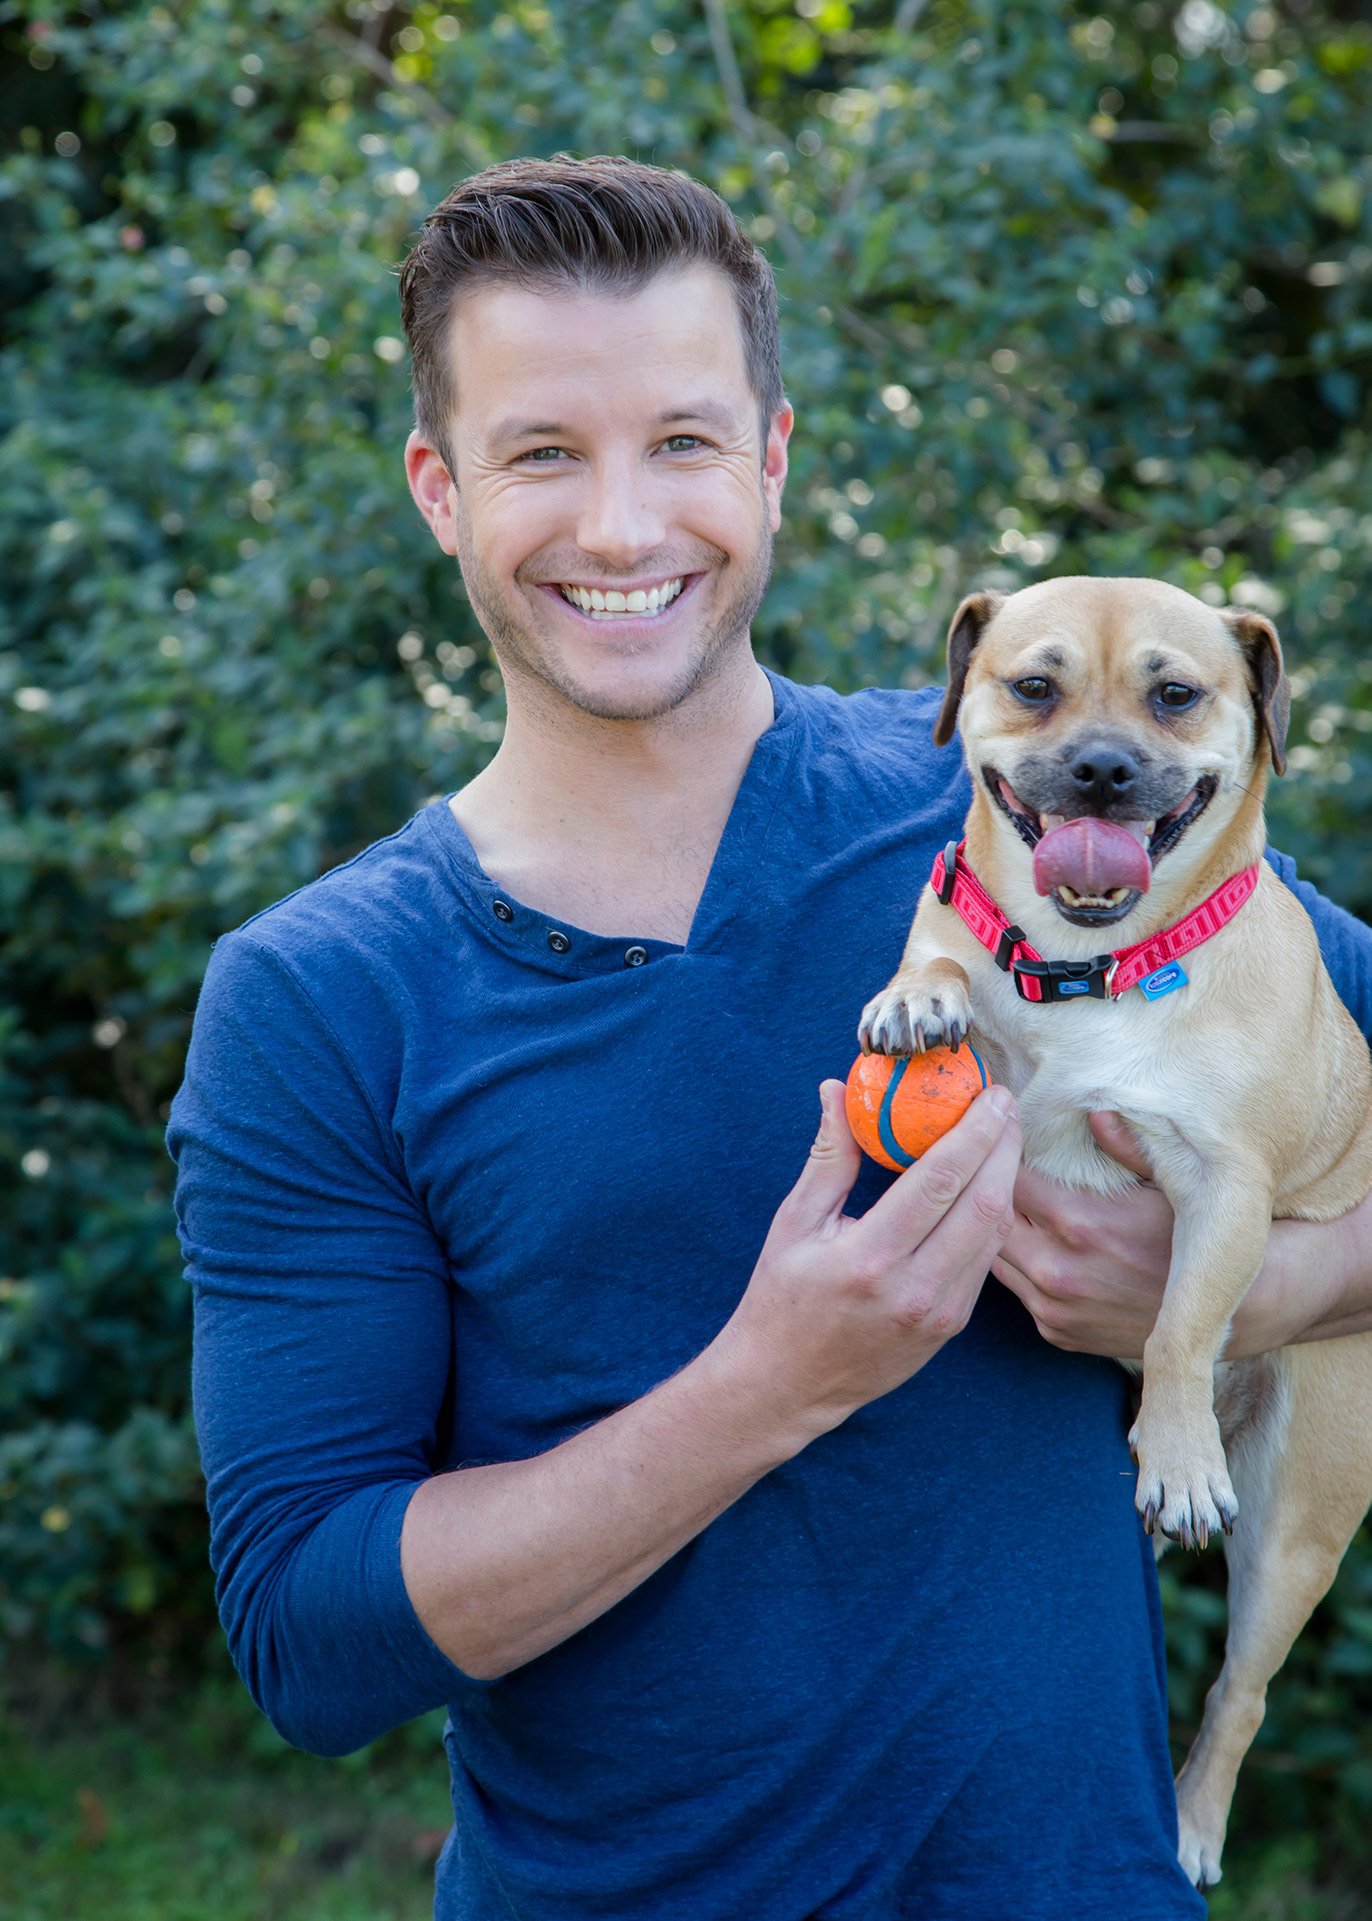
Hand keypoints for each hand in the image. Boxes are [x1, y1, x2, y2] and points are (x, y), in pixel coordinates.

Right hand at [713, 1077, 1020, 1442]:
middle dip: (1004, 1146)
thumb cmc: (783, 1298)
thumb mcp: (794, 1223)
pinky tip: (992, 1184)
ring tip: (1005, 1136)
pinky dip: (994, 1216)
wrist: (788, 1384)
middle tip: (1007, 1105)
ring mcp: (938, 1313)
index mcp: (868, 1257)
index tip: (991, 1095)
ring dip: (1009, 1179)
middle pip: (983, 1204)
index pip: (938, 1182)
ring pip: (994, 1233)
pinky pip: (985, 1261)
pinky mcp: (951, 1326)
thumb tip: (837, 1090)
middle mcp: (912, 1289)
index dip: (974, 1133)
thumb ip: (828, 1157)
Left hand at [992, 1112, 1174, 1359]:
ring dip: (1002, 1233)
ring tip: (1020, 1211)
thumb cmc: (1191, 1236)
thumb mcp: (1164, 1182)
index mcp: (1079, 1221)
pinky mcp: (1056, 1332)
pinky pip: (1018, 1291)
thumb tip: (1093, 1109)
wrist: (1223, 1310)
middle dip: (993, 1194)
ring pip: (996, 1258)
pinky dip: (1022, 1268)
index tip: (1011, 1145)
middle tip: (1002, 1176)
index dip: (1006, 1158)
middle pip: (992, 1219)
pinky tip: (1040, 1249)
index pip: (1008, 1178)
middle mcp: (1056, 1269)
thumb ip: (1123, 1145)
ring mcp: (1053, 1307)